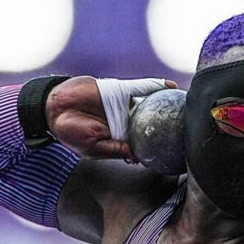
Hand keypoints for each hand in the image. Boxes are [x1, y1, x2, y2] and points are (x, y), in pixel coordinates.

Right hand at [45, 76, 175, 159]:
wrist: (54, 107)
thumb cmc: (71, 132)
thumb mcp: (93, 147)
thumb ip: (116, 150)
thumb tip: (136, 157)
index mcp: (121, 139)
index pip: (146, 142)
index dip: (160, 144)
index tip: (179, 149)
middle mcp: (126, 122)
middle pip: (152, 122)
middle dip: (169, 123)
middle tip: (189, 126)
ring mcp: (124, 105)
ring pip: (150, 104)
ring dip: (166, 104)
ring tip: (186, 104)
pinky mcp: (119, 90)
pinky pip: (140, 88)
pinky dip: (156, 86)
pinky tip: (171, 86)